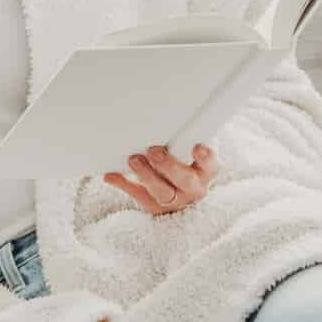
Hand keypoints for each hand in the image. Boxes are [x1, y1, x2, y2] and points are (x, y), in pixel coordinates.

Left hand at [104, 143, 218, 215]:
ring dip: (146, 175)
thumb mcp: (190, 147)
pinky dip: (123, 185)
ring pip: (162, 192)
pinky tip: (111, 175)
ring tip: (133, 160)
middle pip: (185, 180)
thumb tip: (170, 114)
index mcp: (207, 170)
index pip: (210, 164)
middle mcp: (194, 188)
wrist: (178, 188)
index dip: (205, 157)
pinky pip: (139, 197)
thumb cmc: (185, 158)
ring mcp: (175, 200)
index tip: (197, 147)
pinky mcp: (155, 207)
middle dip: (169, 165)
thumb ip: (185, 137)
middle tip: (154, 151)